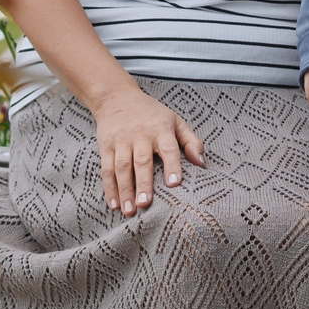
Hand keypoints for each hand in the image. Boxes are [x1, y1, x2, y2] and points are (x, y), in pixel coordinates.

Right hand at [91, 85, 205, 216]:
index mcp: (161, 129)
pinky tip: (113, 204)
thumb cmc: (151, 114)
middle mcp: (140, 135)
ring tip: (129, 210)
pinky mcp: (106, 146)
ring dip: (124, 190)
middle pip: (142, 161)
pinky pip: (106, 168)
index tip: (174, 184)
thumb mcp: (175, 120)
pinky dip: (109, 188)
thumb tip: (202, 164)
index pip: (169, 148)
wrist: (116, 98)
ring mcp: (121, 141)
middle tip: (145, 204)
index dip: (172, 165)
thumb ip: (191, 141)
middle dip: (143, 183)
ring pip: (121, 167)